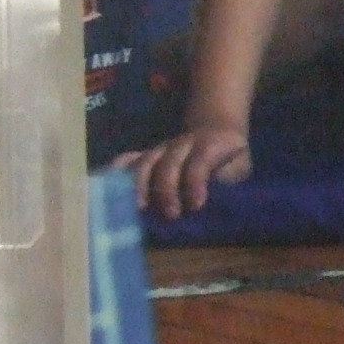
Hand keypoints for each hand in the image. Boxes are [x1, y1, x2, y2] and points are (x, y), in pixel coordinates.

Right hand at [119, 126, 251, 219]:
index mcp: (208, 145)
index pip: (200, 161)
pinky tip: (104, 185)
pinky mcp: (147, 155)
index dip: (196, 182)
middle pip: (169, 164)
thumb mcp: (240, 164)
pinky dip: (115, 171)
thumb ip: (229, 177)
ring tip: (138, 208)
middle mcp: (180, 145)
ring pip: (146, 162)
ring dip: (140, 186)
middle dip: (168, 190)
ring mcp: (160, 149)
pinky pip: (127, 160)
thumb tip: (217, 194)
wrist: (215, 129)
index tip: (197, 205)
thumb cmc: (229, 157)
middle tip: (171, 214)